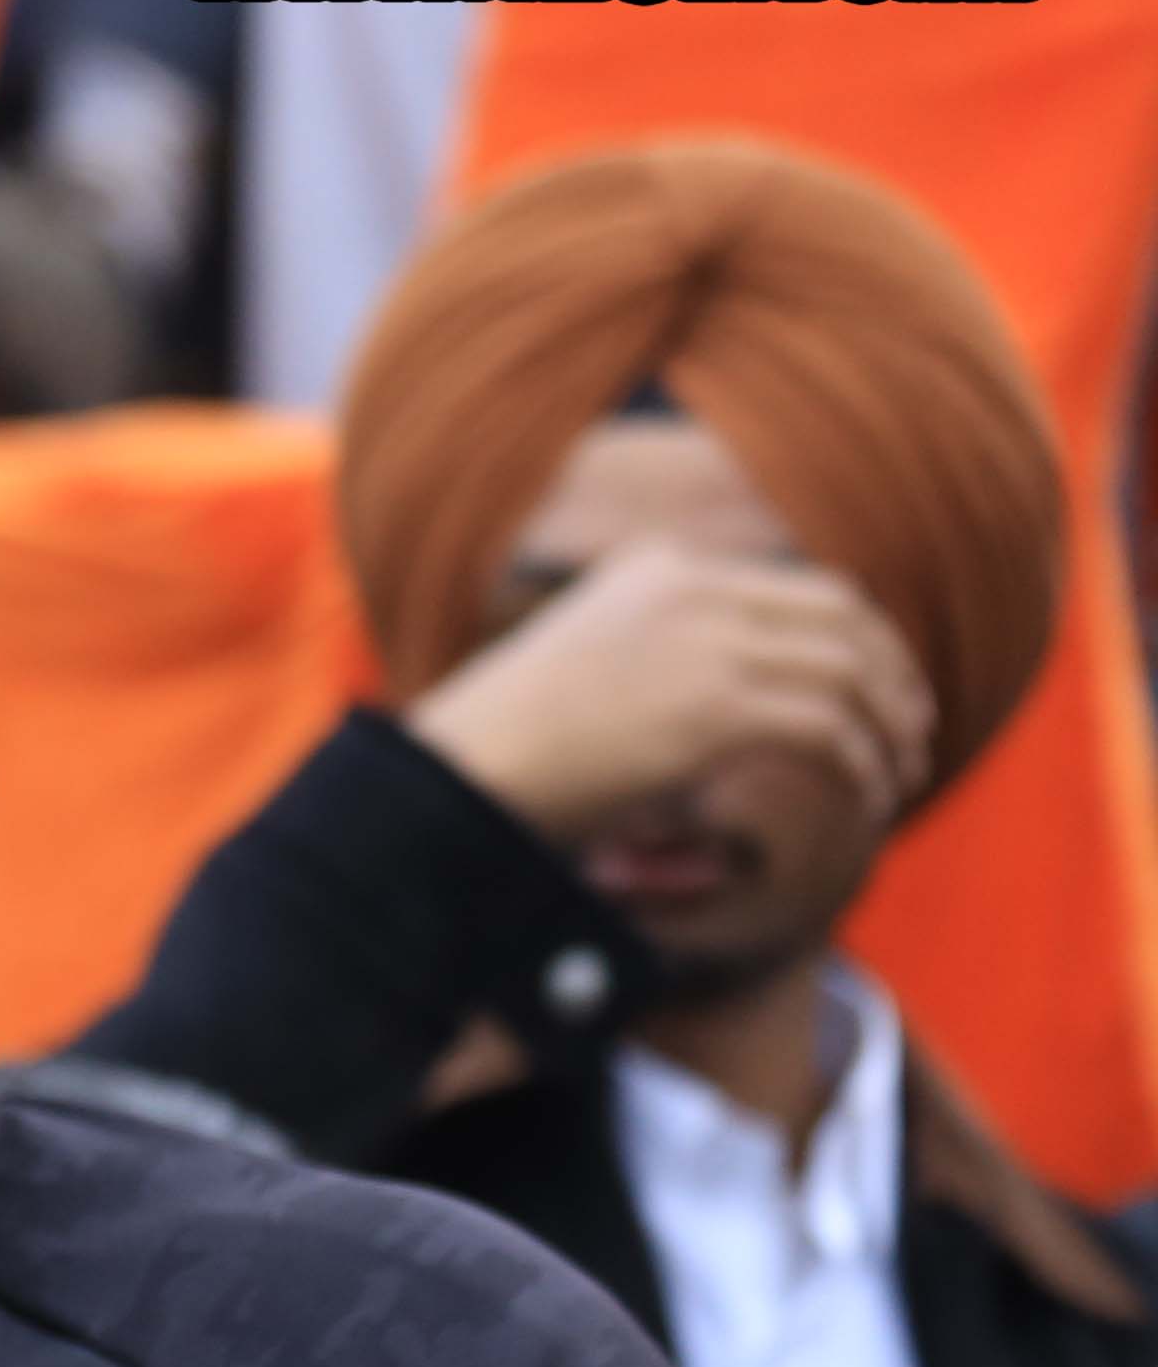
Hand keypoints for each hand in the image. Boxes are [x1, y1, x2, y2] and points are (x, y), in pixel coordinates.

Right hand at [406, 539, 939, 850]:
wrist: (455, 779)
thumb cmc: (500, 753)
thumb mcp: (582, 674)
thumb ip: (654, 666)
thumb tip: (713, 724)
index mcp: (660, 568)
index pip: (795, 588)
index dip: (855, 638)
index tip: (874, 686)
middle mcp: (694, 590)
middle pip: (842, 616)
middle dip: (892, 673)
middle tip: (912, 727)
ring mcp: (709, 645)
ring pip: (849, 672)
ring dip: (889, 728)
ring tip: (900, 773)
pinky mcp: (719, 708)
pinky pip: (830, 730)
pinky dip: (863, 765)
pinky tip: (868, 798)